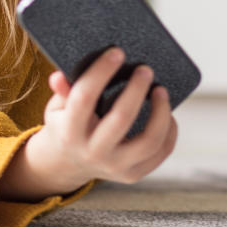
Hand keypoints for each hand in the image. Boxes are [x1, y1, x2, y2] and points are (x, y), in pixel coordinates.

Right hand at [27, 47, 178, 190]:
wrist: (69, 164)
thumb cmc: (67, 125)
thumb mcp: (57, 108)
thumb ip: (62, 92)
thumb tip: (60, 76)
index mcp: (69, 133)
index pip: (84, 98)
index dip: (100, 72)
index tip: (117, 52)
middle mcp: (92, 153)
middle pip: (121, 119)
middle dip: (136, 90)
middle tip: (145, 69)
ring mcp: (115, 167)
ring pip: (149, 141)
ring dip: (160, 112)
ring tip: (161, 90)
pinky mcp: (133, 174)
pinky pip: (160, 152)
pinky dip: (169, 130)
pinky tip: (167, 112)